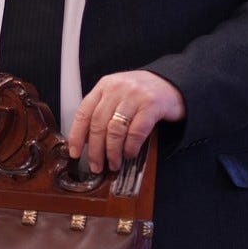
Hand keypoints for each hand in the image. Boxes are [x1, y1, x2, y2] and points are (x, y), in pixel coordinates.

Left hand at [69, 70, 184, 174]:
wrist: (173, 83)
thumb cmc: (143, 93)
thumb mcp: (118, 94)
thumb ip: (103, 110)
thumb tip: (87, 140)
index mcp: (105, 85)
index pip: (84, 112)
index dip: (76, 135)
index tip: (75, 152)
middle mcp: (118, 88)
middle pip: (98, 124)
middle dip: (95, 150)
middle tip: (96, 165)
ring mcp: (135, 95)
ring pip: (115, 130)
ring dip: (112, 152)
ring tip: (114, 163)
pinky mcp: (152, 104)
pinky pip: (136, 131)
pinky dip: (130, 147)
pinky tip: (129, 153)